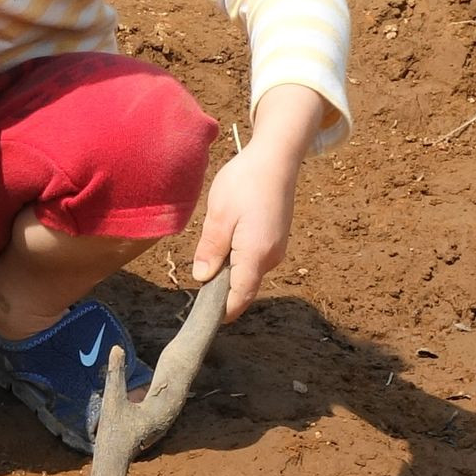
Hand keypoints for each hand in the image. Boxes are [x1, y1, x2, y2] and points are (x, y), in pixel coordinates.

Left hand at [190, 84, 331, 318]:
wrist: (278, 157)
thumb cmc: (246, 182)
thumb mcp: (219, 215)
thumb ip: (210, 250)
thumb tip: (202, 278)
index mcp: (255, 255)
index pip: (239, 298)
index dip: (221, 312)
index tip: (201, 317)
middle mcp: (271, 258)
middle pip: (243, 287)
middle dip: (220, 287)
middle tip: (198, 270)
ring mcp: (276, 249)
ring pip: (247, 272)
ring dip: (228, 268)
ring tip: (213, 241)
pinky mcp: (276, 239)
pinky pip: (254, 258)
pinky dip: (238, 256)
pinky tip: (227, 233)